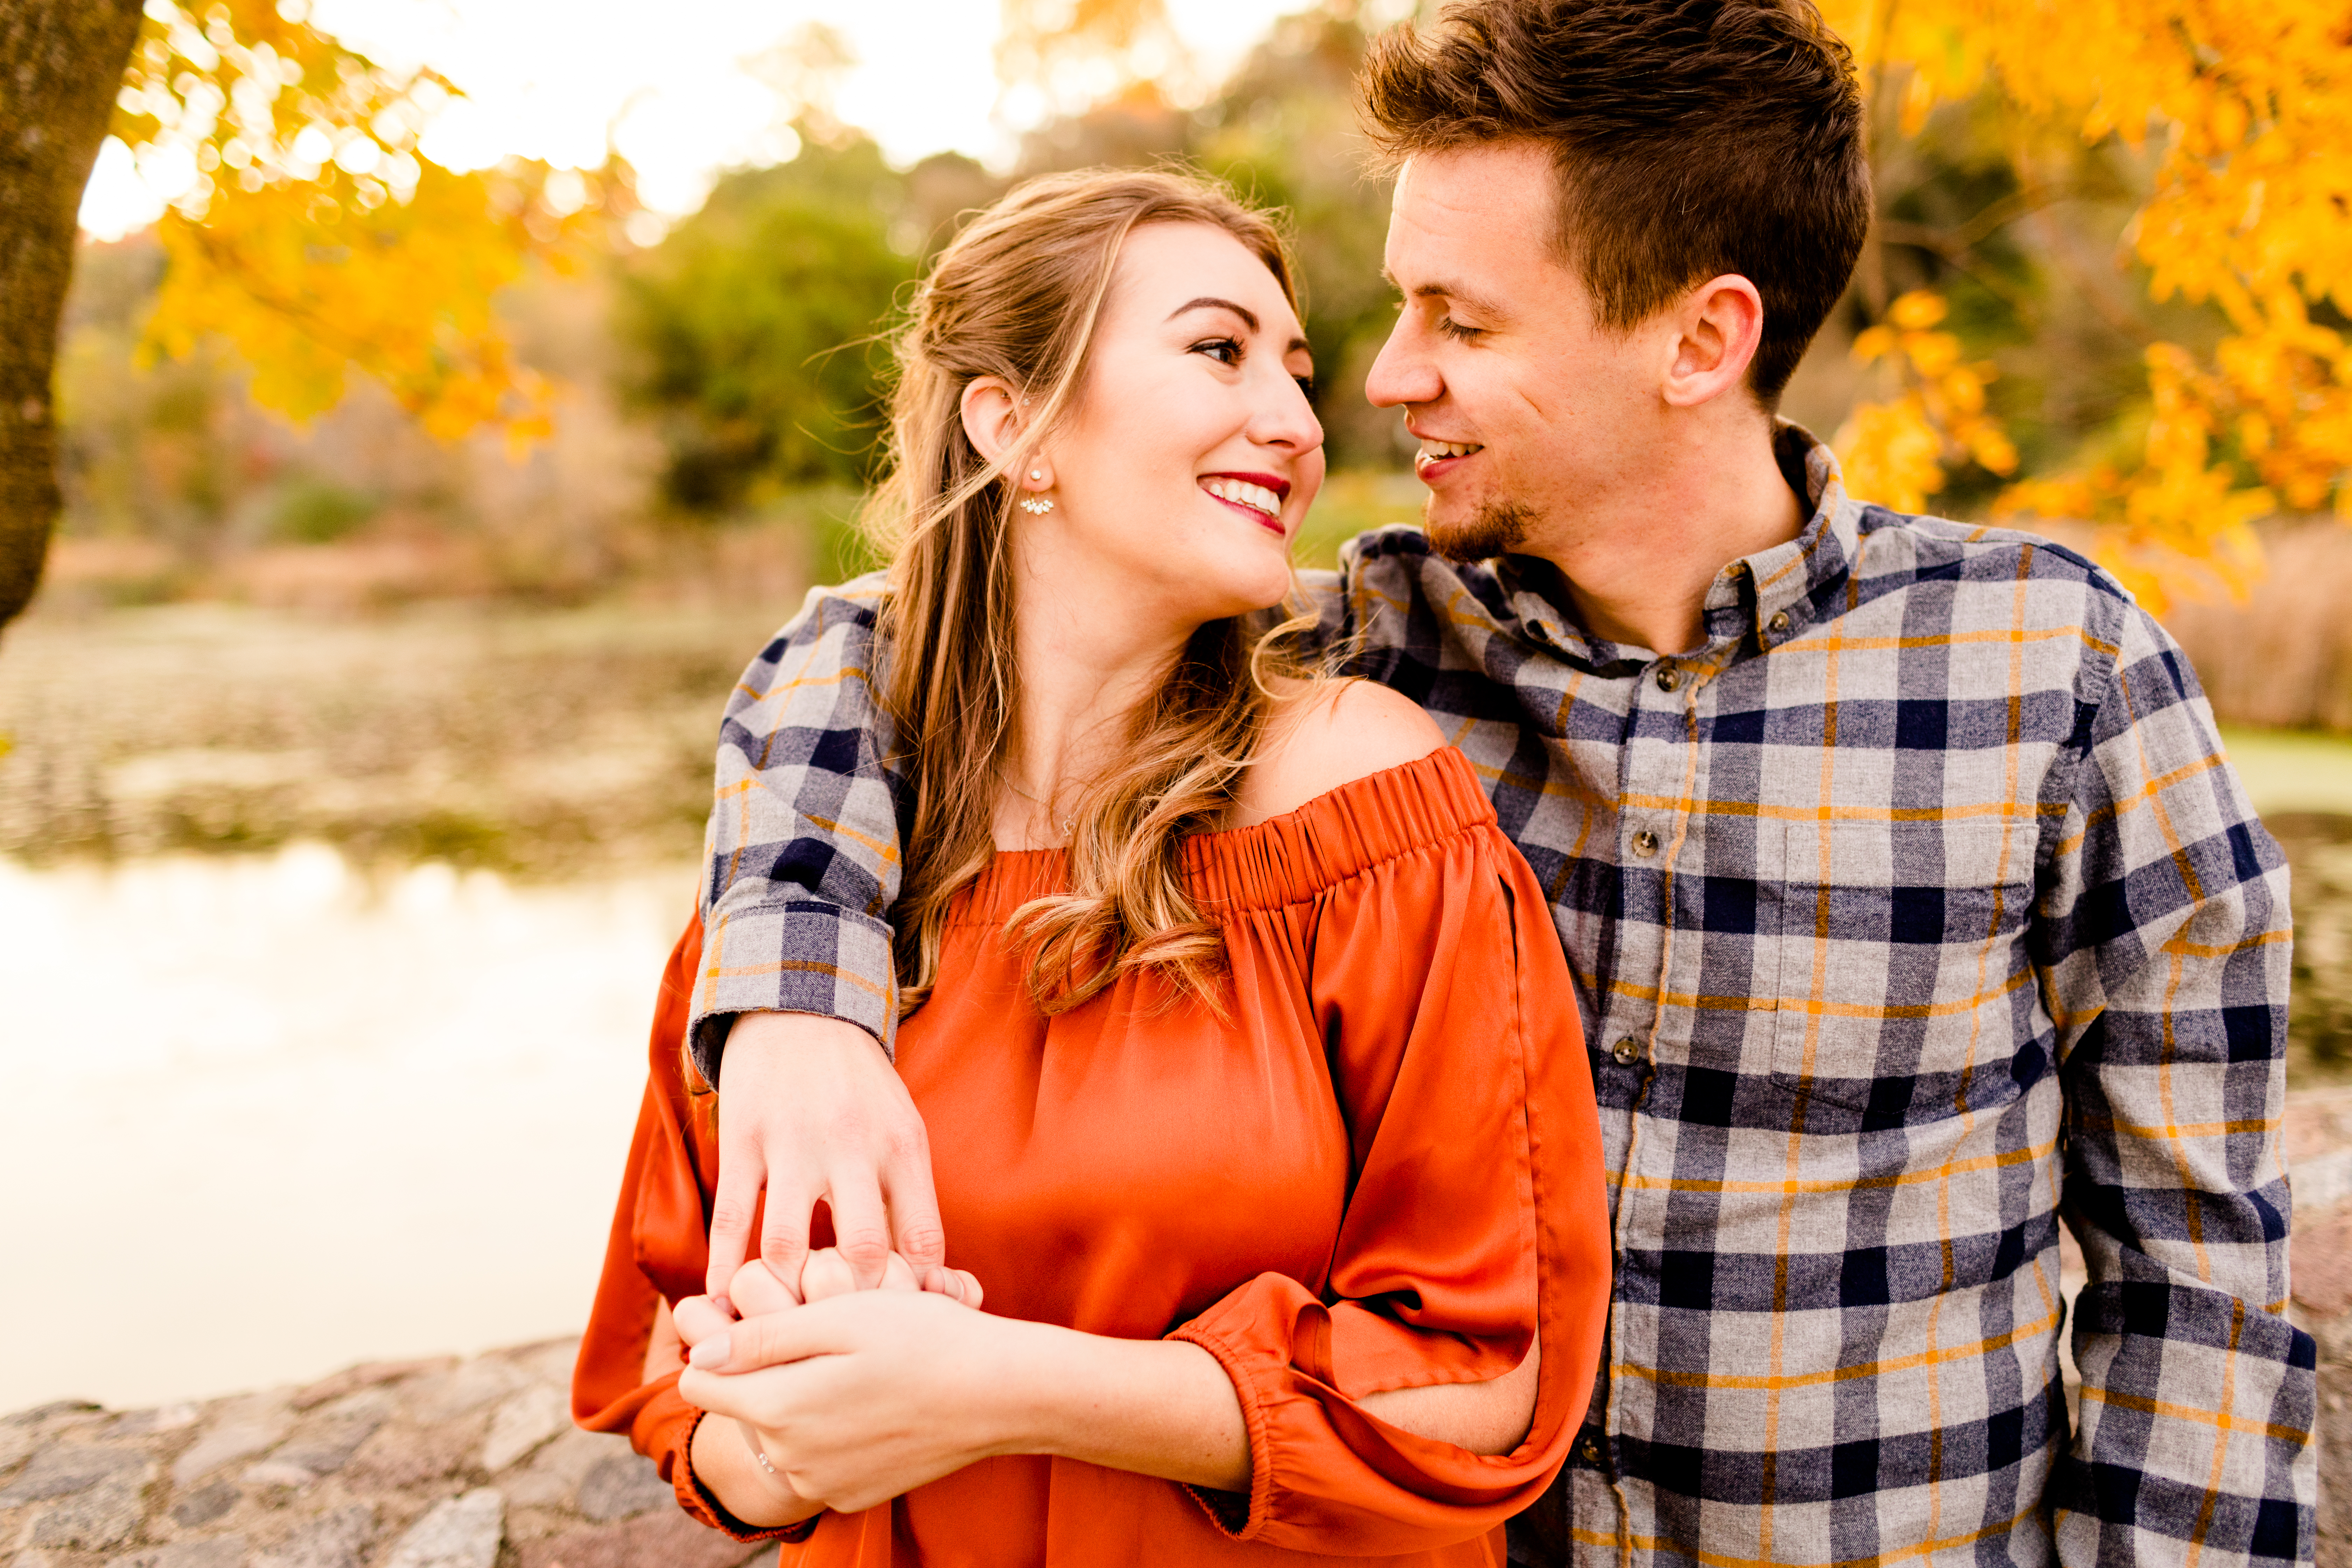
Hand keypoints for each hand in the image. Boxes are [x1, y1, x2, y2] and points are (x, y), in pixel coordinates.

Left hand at [678, 1290, 1039, 1513]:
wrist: (999, 1393)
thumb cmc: (923, 1339)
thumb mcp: (839, 1317)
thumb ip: (761, 1337)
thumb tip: (698, 1353)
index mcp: (780, 1407)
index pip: (698, 1384)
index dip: (718, 1345)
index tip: (755, 1322)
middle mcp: (792, 1458)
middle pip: (744, 1407)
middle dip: (766, 1371)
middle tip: (825, 1337)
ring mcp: (824, 1483)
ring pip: (780, 1434)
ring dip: (800, 1402)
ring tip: (857, 1368)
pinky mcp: (852, 1495)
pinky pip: (817, 1459)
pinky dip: (832, 1432)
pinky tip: (874, 1402)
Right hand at [705, 1011, 949, 1303]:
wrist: (801, 1011)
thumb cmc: (861, 1092)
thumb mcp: (902, 1133)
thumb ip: (910, 1203)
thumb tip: (932, 1286)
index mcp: (902, 1148)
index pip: (923, 1239)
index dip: (915, 1293)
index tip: (898, 1323)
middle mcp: (852, 1146)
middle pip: (862, 1249)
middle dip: (851, 1303)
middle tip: (837, 1335)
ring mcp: (793, 1144)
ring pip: (788, 1244)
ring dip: (783, 1294)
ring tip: (779, 1327)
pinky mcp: (742, 1141)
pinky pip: (730, 1217)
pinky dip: (723, 1268)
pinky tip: (720, 1302)